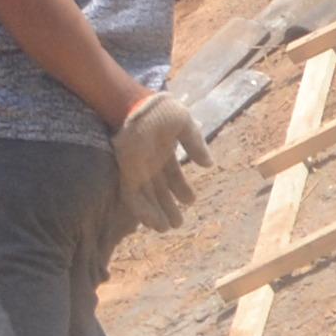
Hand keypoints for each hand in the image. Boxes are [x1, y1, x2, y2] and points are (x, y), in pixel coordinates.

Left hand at [113, 90, 209, 231]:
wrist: (138, 107)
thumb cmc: (160, 111)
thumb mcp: (185, 125)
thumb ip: (196, 144)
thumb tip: (209, 164)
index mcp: (164, 153)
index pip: (173, 175)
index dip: (181, 189)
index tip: (191, 201)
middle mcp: (150, 164)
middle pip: (160, 191)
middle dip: (169, 207)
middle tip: (178, 224)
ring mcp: (138, 170)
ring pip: (147, 198)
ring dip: (156, 214)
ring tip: (166, 229)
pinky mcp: (127, 174)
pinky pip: (133, 197)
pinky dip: (142, 211)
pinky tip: (152, 223)